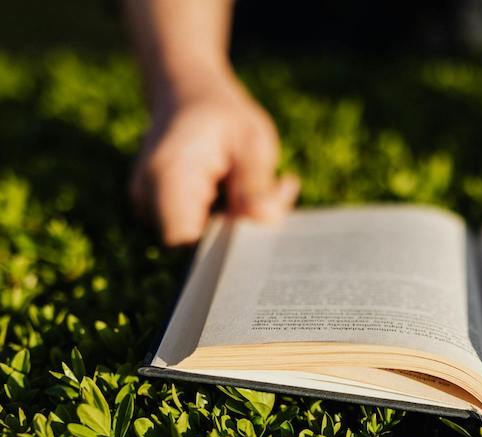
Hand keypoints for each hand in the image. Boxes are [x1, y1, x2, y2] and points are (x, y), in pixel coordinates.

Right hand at [130, 74, 298, 245]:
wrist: (187, 91)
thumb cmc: (222, 113)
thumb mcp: (252, 141)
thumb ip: (257, 184)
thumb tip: (263, 222)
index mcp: (167, 178)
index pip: (186, 241)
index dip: (224, 243)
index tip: (259, 223)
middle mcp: (147, 197)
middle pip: (195, 244)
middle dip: (240, 232)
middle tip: (278, 195)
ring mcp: (149, 206)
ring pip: (199, 239)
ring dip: (237, 223)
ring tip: (264, 184)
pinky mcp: (162, 211)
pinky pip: (197, 230)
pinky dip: (227, 217)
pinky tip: (246, 189)